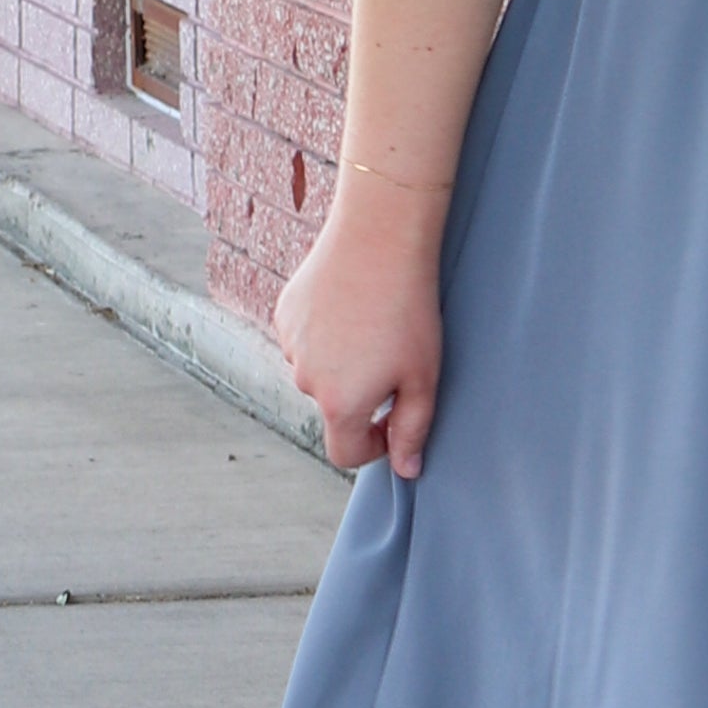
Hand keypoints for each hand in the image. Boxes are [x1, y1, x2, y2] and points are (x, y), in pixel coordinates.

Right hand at [273, 179, 447, 474]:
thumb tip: (406, 470)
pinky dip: (326, 333)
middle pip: (332, 407)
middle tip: (394, 357)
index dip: (372, 448)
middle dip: (360, 396)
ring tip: (374, 324)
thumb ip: (413, 430)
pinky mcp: (284, 314)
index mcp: (339, 404)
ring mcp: (289, 345)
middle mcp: (305, 381)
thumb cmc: (408, 310)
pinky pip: (305, 338)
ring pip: (318, 370)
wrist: (378, 238)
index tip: (392, 424)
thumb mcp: (424, 377)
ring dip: (342, 362)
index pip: (344, 454)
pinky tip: (351, 305)